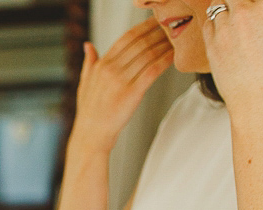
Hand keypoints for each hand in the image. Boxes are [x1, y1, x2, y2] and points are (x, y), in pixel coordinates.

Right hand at [68, 19, 174, 154]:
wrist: (91, 134)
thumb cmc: (89, 112)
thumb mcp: (84, 83)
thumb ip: (89, 62)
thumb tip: (88, 45)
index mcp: (101, 65)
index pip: (126, 38)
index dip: (144, 27)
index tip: (157, 20)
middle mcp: (110, 69)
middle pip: (140, 43)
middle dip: (159, 31)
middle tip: (173, 25)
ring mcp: (120, 80)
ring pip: (148, 54)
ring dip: (166, 44)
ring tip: (178, 38)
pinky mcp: (132, 93)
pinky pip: (153, 70)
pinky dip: (166, 60)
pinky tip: (175, 55)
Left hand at [203, 0, 262, 110]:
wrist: (262, 97)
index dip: (252, 1)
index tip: (251, 5)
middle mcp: (248, 12)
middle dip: (235, 0)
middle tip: (238, 8)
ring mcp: (227, 27)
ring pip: (218, 3)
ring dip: (224, 7)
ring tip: (231, 18)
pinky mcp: (211, 42)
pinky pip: (207, 22)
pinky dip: (214, 23)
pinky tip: (222, 31)